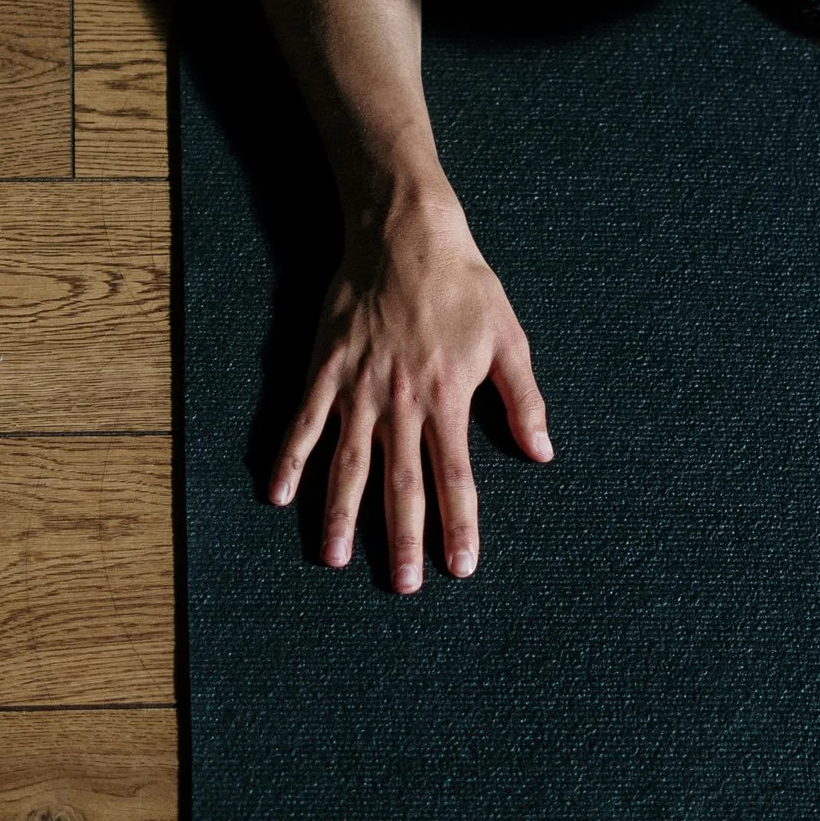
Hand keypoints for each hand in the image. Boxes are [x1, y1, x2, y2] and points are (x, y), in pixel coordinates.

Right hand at [269, 191, 551, 590]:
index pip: (454, 477)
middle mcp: (400, 403)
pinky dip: (288, 459)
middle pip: (400, 484)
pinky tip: (278, 494)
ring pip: (347, 464)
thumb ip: (523, 400)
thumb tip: (542, 452)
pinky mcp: (324, 368)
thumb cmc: (462, 285)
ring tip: (334, 558)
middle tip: (402, 586)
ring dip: (340, 514)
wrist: (405, 233)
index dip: (458, 525)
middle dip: (401, 538)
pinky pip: (302, 422)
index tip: (459, 567)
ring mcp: (357, 388)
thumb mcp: (507, 339)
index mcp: (447, 399)